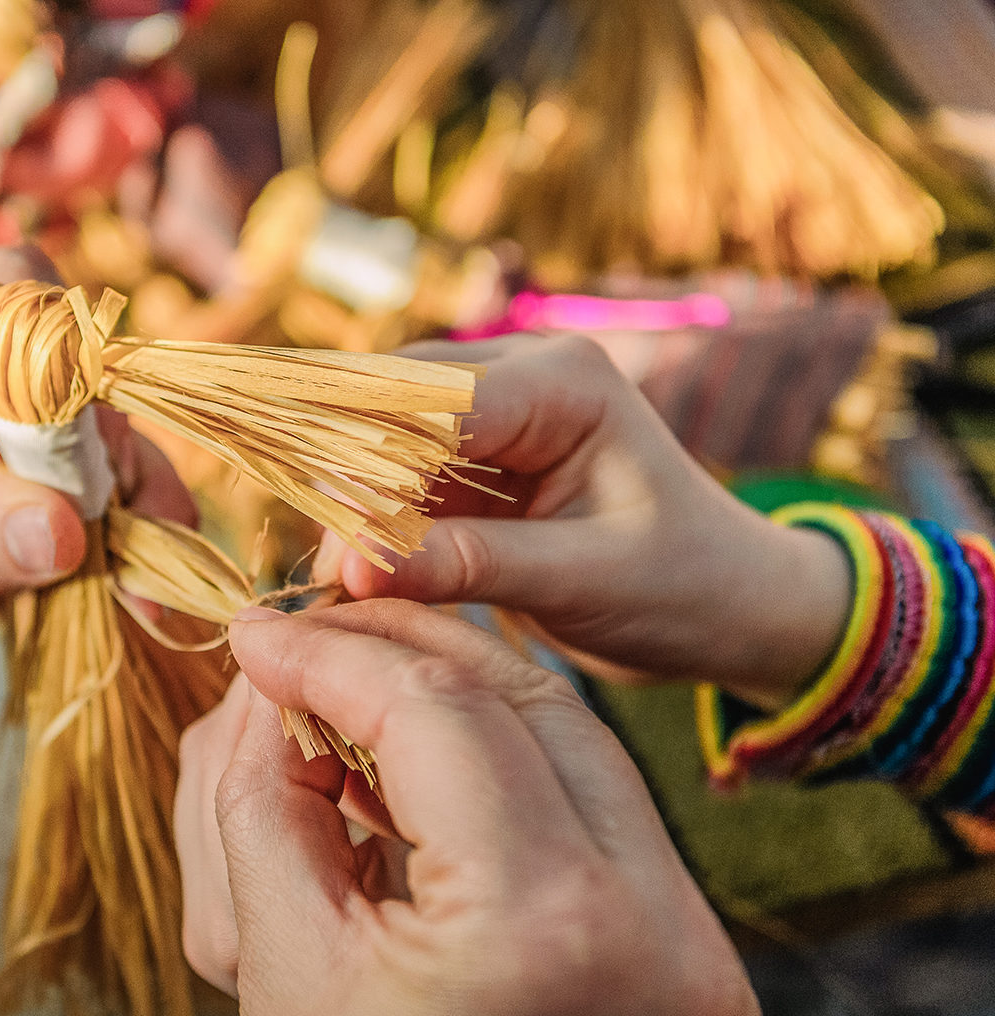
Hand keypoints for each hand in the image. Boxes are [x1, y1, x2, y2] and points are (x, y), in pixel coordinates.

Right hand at [176, 600, 760, 1015]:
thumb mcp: (280, 963)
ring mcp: (697, 950)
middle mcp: (657, 930)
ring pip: (574, 737)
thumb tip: (277, 672)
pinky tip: (426, 759)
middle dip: (402, 653)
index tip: (256, 634)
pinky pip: (599, 809)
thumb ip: (263, 791)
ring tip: (354, 690)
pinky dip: (509, 762)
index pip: (437, 715)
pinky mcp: (698, 960)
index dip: (333, 656)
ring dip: (459, 695)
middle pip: (523, 702)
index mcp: (545, 931)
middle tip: (306, 637)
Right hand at [318, 336, 851, 706]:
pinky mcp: (471, 457)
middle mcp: (518, 372)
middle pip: (386, 401)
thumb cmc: (681, 586)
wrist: (728, 606)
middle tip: (324, 568)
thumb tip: (350, 566)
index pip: (430, 402)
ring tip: (333, 580)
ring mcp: (490, 411)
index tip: (333, 546)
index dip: (368, 467)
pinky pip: (392, 475)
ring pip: (376, 436)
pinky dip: (369, 520)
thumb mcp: (582, 580)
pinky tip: (354, 573)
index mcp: (561, 381)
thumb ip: (468, 565)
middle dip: (345, 480)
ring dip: (350, 503)